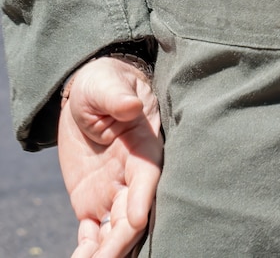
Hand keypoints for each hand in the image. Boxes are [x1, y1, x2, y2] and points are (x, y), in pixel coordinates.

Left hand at [57, 55, 161, 257]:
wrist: (87, 97)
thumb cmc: (103, 83)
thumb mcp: (106, 85)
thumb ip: (117, 97)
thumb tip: (129, 105)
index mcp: (143, 146)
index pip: (147, 177)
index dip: (143, 198)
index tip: (139, 220)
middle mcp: (133, 175)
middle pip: (134, 212)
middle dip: (123, 238)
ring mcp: (114, 191)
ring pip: (115, 228)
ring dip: (106, 249)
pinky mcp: (94, 201)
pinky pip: (94, 231)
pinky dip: (88, 248)